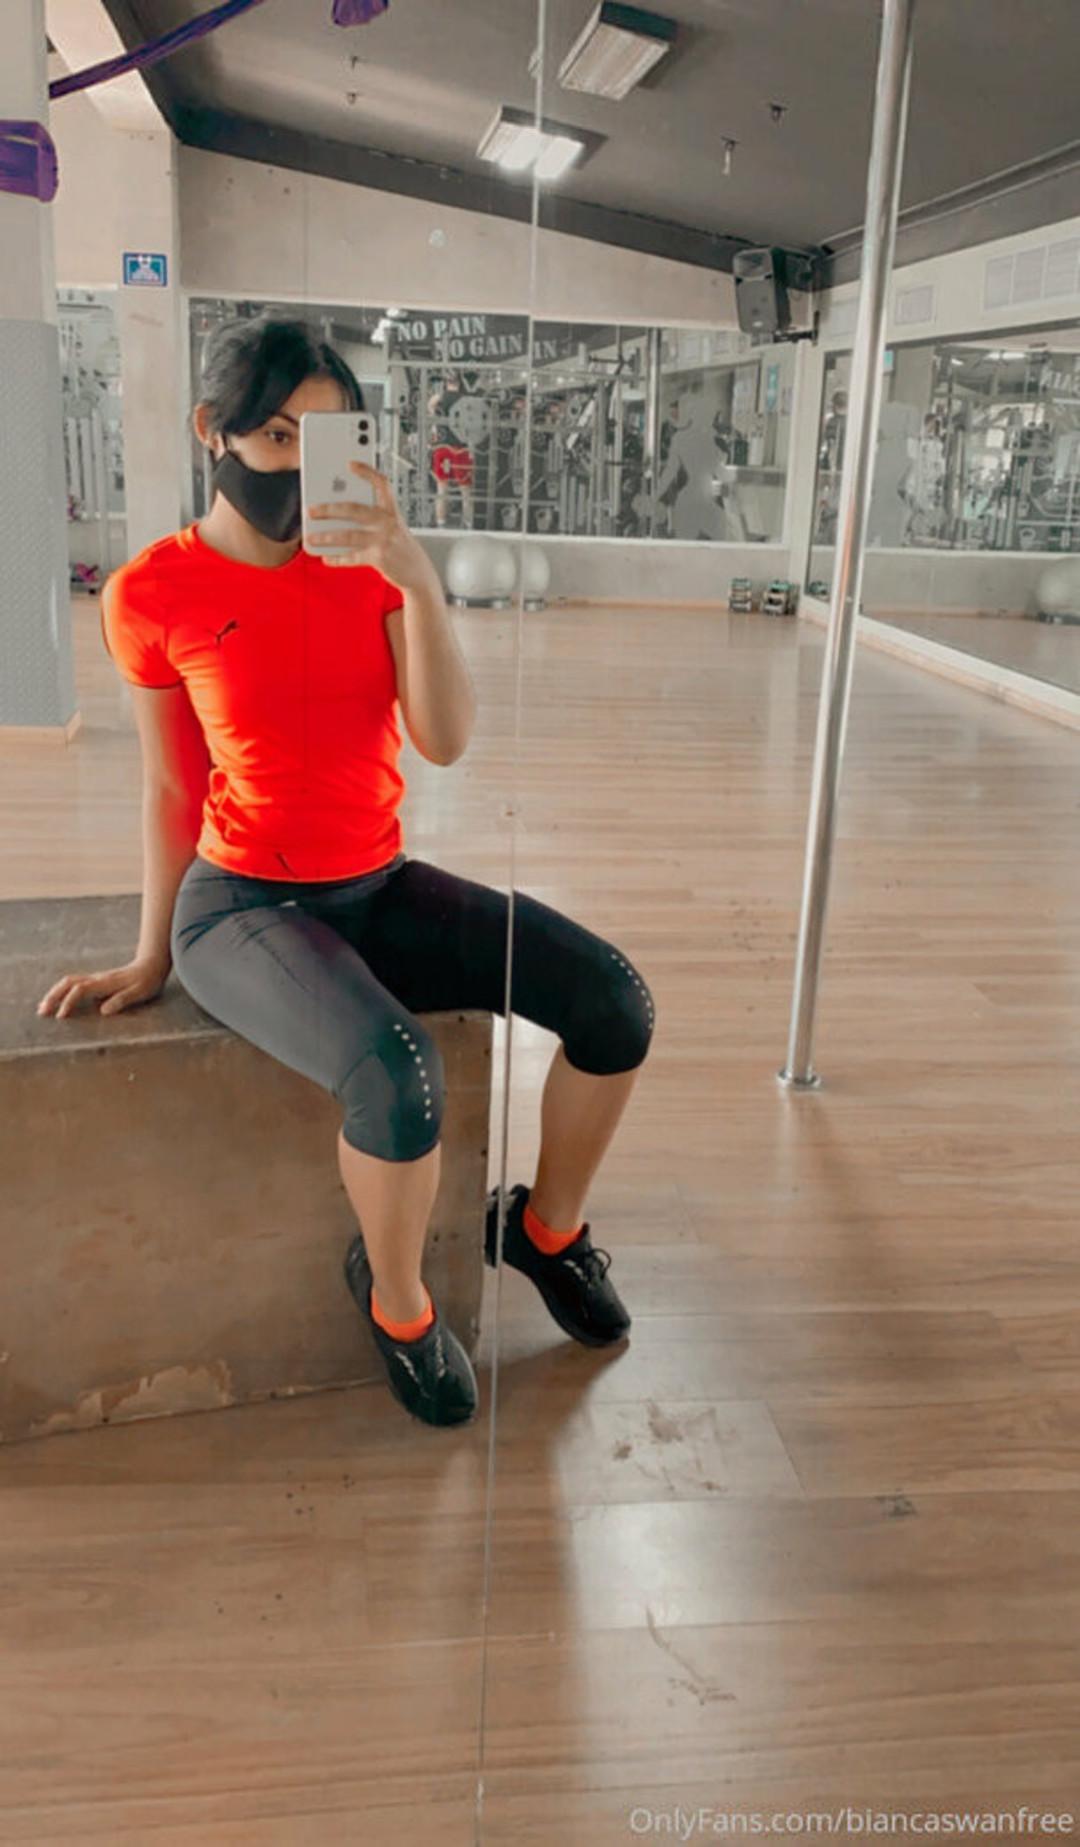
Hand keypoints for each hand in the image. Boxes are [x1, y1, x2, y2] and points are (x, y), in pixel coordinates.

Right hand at [37, 954, 169, 1020]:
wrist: (151, 965)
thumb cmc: (147, 981)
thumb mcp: (139, 992)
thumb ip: (122, 1000)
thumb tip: (104, 1010)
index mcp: (105, 983)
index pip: (80, 990)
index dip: (69, 1002)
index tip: (60, 1016)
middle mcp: (97, 979)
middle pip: (68, 983)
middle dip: (53, 996)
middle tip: (41, 1011)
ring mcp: (96, 979)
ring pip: (69, 982)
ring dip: (55, 993)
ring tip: (43, 1006)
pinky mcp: (97, 981)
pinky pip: (74, 984)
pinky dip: (62, 991)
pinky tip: (58, 1001)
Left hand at [307, 463, 435, 593]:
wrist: (419, 573)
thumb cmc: (401, 548)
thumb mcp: (393, 528)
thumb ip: (372, 519)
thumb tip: (338, 516)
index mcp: (392, 511)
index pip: (382, 484)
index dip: (367, 472)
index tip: (350, 464)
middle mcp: (389, 522)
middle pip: (354, 510)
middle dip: (329, 509)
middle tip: (310, 510)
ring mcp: (384, 540)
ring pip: (348, 535)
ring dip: (326, 537)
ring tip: (310, 538)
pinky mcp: (379, 558)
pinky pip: (352, 557)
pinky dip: (337, 558)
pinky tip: (326, 558)